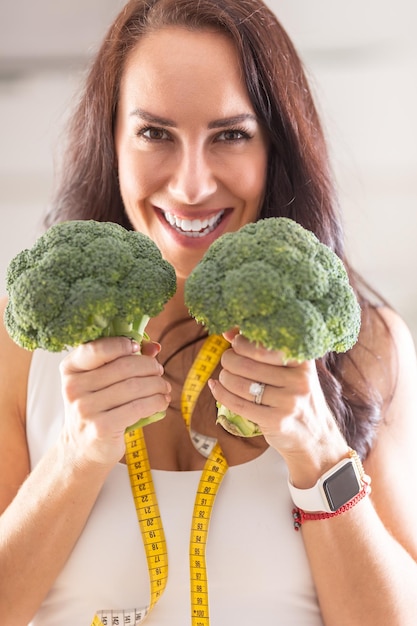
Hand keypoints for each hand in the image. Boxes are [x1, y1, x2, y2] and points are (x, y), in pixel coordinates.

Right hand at [59, 336, 170, 467]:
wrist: (82, 448)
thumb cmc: (97, 406)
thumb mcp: (101, 379)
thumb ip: (123, 358)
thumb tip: (154, 347)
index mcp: (70, 368)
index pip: (96, 348)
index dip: (121, 344)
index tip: (137, 348)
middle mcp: (73, 387)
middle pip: (123, 367)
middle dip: (149, 366)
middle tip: (159, 370)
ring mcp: (85, 409)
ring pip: (134, 387)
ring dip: (157, 385)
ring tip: (164, 387)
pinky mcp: (101, 428)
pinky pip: (137, 407)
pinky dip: (156, 402)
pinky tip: (162, 401)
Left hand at [209, 330, 347, 485]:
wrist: (316, 438)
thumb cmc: (297, 399)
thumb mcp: (292, 372)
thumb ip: (264, 350)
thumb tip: (228, 332)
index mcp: (303, 362)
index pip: (264, 345)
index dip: (242, 342)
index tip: (235, 343)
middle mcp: (299, 380)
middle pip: (248, 364)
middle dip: (229, 360)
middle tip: (227, 361)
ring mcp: (289, 402)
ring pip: (241, 384)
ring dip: (224, 378)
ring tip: (224, 376)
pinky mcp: (276, 421)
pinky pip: (238, 404)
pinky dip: (221, 394)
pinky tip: (215, 387)